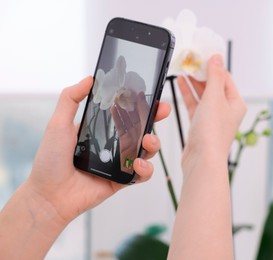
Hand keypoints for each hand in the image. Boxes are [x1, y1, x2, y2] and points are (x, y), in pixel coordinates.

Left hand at [27, 76, 169, 223]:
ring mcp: (119, 162)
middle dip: (155, 119)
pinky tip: (138, 164)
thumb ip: (71, 99)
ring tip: (147, 140)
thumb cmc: (50, 160)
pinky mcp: (122, 180)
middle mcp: (113, 144)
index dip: (140, 104)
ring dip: (153, 143)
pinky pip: (142, 174)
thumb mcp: (58, 124)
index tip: (151, 95)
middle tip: (162, 111)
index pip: (125, 113)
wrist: (49, 195)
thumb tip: (89, 78)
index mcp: (101, 129)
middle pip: (141, 129)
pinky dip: (146, 169)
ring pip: (147, 150)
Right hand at [177, 55, 246, 174]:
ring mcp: (213, 117)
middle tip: (190, 60)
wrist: (202, 160)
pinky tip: (181, 83)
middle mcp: (226, 110)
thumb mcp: (214, 98)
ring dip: (194, 82)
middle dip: (202, 72)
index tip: (202, 54)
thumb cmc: (212, 133)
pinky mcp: (201, 124)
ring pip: (203, 94)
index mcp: (235, 102)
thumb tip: (217, 58)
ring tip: (184, 68)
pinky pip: (195, 104)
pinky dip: (188, 93)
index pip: (225, 77)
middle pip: (214, 85)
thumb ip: (215, 76)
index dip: (214, 65)